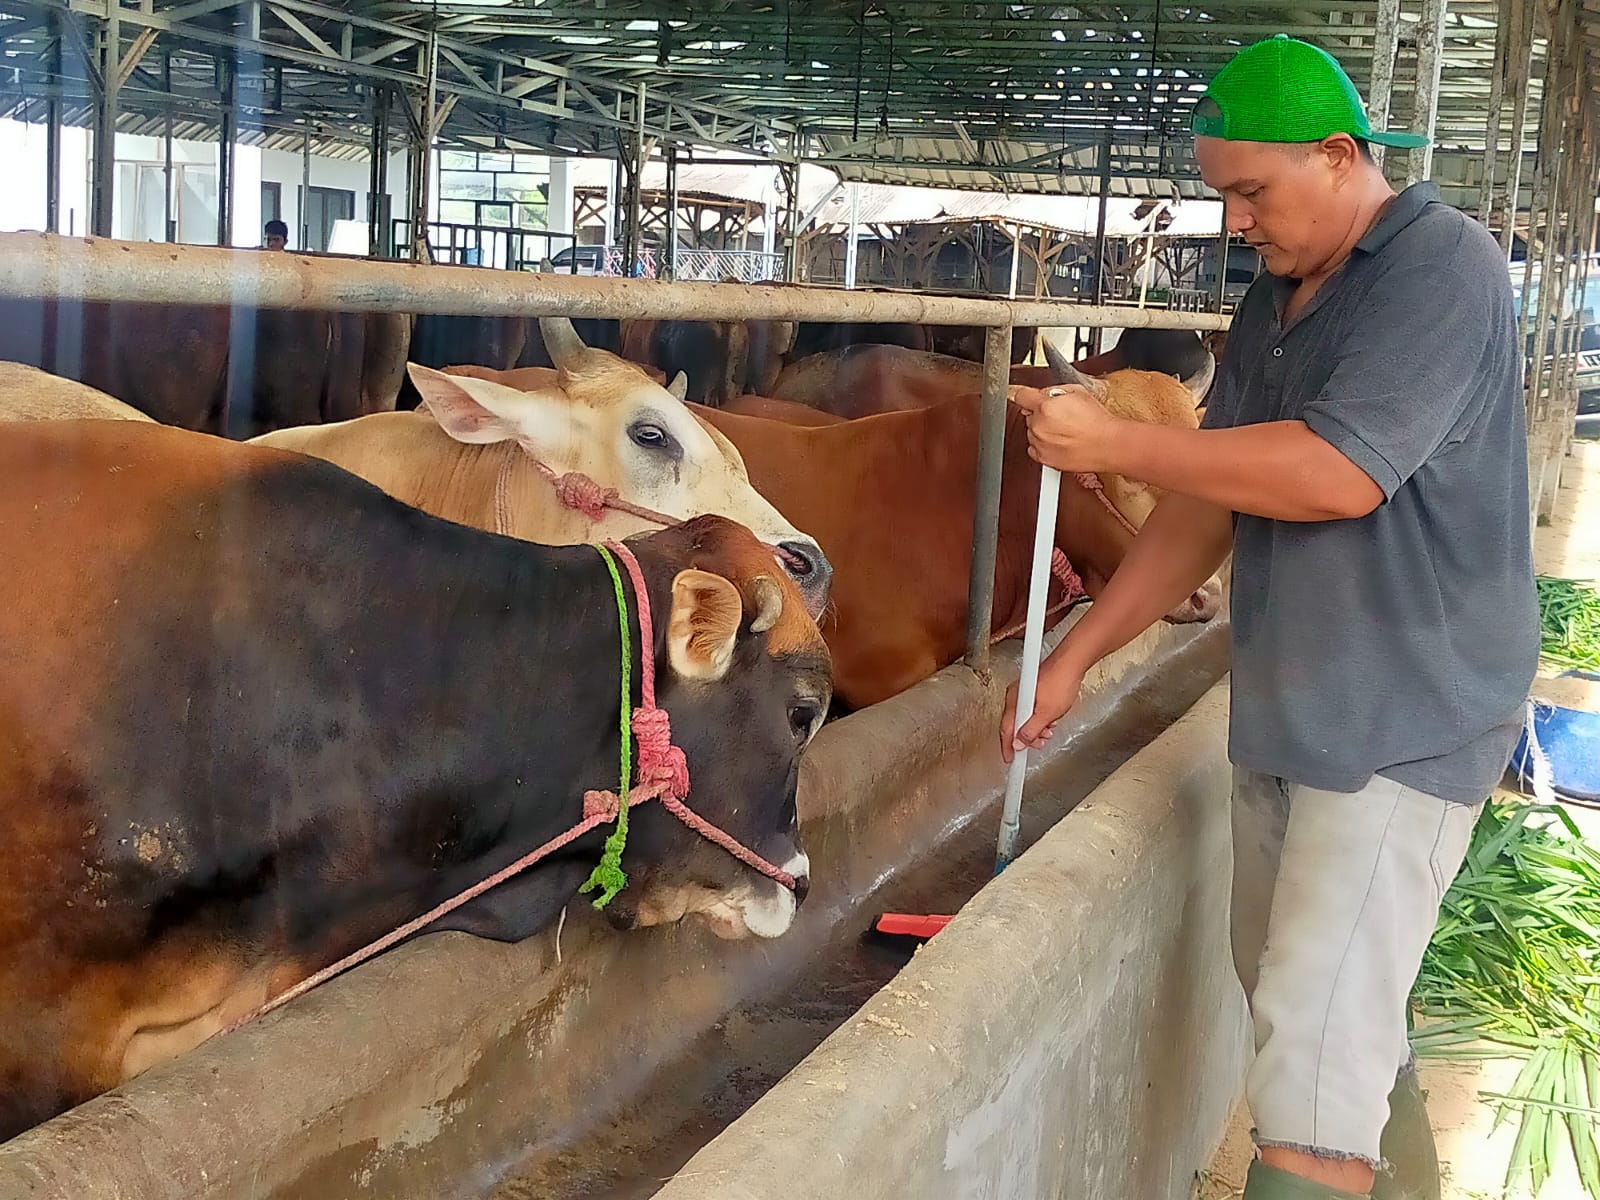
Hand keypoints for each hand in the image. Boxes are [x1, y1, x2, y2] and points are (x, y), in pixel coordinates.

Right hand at [999, 659, 1084, 763]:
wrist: (1072, 662)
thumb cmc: (1060, 680)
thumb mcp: (1047, 714)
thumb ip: (1031, 731)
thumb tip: (1019, 743)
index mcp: (1014, 702)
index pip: (1006, 730)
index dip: (1008, 747)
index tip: (1010, 759)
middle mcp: (1016, 695)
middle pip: (1014, 724)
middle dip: (1025, 738)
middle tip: (1036, 745)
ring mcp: (1025, 691)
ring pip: (1024, 717)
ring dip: (1035, 728)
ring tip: (1047, 732)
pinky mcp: (1034, 689)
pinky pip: (1032, 709)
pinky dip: (1040, 718)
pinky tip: (1050, 719)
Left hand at [1008, 383, 1124, 473]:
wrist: (1109, 445)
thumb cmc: (1098, 421)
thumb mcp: (1078, 391)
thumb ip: (1054, 390)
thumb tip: (1043, 393)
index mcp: (1045, 407)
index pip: (1021, 395)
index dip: (1026, 394)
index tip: (1026, 396)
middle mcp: (1038, 426)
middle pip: (1028, 415)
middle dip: (1040, 413)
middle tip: (1061, 415)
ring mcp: (1040, 444)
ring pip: (1032, 432)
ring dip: (1042, 429)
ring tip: (1065, 430)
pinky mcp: (1044, 459)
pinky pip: (1035, 448)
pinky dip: (1044, 445)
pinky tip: (1061, 441)